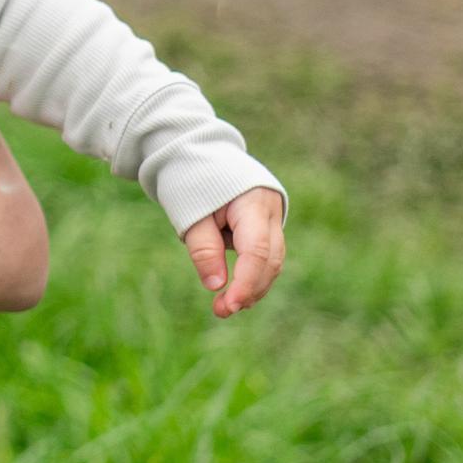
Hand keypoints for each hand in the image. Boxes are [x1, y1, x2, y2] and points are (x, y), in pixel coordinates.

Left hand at [182, 186, 284, 318]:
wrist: (197, 152)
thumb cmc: (191, 180)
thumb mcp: (190, 213)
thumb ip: (204, 248)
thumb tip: (216, 286)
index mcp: (254, 203)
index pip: (258, 251)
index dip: (246, 282)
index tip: (230, 305)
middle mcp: (271, 211)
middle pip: (271, 260)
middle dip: (249, 290)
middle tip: (221, 310)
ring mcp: (271, 217)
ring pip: (272, 261)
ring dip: (252, 286)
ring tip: (223, 305)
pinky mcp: (265, 225)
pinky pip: (264, 255)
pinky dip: (251, 274)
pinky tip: (234, 291)